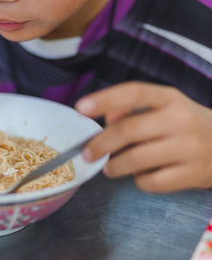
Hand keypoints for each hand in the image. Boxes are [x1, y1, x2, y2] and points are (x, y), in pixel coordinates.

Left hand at [75, 82, 211, 192]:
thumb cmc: (184, 125)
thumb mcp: (165, 108)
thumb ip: (133, 109)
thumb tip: (106, 118)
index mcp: (170, 98)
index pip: (134, 93)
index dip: (104, 99)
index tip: (80, 108)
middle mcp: (181, 119)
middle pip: (128, 130)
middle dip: (100, 144)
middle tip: (87, 154)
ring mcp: (189, 147)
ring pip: (136, 159)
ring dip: (115, 166)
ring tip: (109, 168)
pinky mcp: (193, 174)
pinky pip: (152, 182)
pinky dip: (139, 181)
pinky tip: (139, 177)